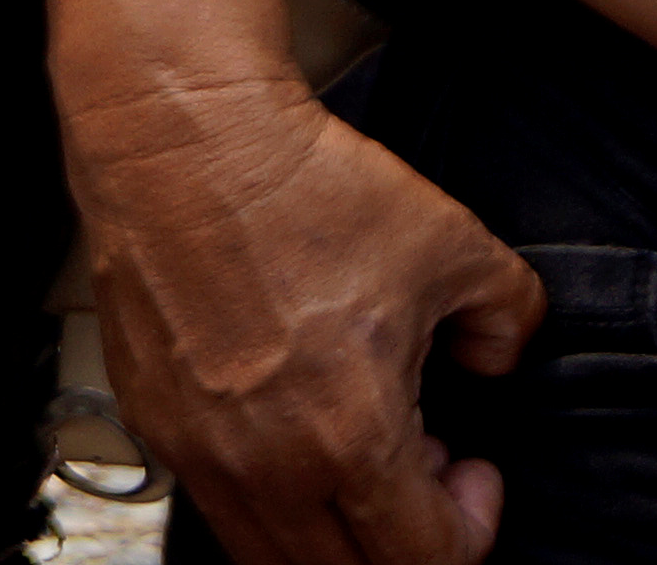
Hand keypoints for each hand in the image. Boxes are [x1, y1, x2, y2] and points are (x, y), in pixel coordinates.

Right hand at [67, 66, 537, 564]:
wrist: (175, 133)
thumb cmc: (292, 181)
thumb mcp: (457, 245)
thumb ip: (507, 323)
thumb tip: (493, 357)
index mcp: (346, 435)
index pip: (425, 559)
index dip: (471, 526)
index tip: (471, 472)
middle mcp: (260, 460)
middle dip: (400, 538)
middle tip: (418, 471)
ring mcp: (192, 444)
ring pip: (271, 553)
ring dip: (328, 525)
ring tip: (348, 447)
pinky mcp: (148, 415)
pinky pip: (215, 498)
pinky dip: (265, 487)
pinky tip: (284, 412)